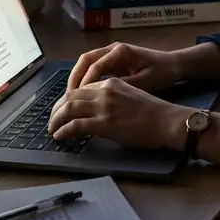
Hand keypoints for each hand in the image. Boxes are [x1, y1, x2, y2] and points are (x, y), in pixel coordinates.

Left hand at [47, 77, 190, 150]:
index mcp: (110, 82)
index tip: (62, 109)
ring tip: (52, 129)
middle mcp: (104, 91)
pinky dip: (64, 130)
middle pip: (70, 96)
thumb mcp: (130, 96)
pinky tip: (60, 136)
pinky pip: (75, 125)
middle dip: (57, 109)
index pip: (81, 88)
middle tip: (52, 120)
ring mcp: (103, 107)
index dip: (67, 99)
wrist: (166, 121)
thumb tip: (96, 110)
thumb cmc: (154, 112)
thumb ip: (111, 99)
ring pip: (68, 109)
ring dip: (56, 120)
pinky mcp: (103, 123)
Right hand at [66, 42, 180, 92]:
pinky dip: (85, 78)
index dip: (85, 83)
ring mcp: (112, 52)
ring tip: (70, 97)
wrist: (173, 64)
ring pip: (87, 62)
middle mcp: (113, 48)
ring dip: (77, 78)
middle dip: (74, 78)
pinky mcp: (113, 59)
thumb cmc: (161, 73)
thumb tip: (101, 97)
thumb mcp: (144, 82)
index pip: (95, 66)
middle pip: (85, 60)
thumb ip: (123, 87)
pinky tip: (82, 93)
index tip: (78, 100)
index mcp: (120, 52)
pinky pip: (93, 66)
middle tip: (67, 98)